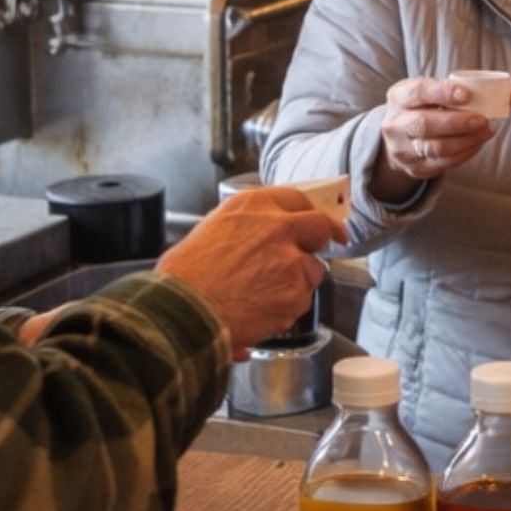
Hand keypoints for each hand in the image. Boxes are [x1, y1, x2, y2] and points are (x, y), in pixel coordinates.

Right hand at [157, 188, 334, 356]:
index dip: (308, 212)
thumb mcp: (207, 232)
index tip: (318, 220)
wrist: (182, 312)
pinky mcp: (295, 291)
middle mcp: (277, 226)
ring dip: (299, 280)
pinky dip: (289, 307)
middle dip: (326, 236)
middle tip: (327, 245)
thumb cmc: (183, 278)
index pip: (296, 198)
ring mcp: (290, 259)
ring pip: (313, 268)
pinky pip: (303, 299)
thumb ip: (239, 230)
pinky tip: (262, 311)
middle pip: (320, 225)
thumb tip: (248, 241)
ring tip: (266, 294)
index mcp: (252, 206)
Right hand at [374, 75, 510, 194]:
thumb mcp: (439, 92)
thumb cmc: (429, 107)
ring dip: (465, 141)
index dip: (443, 92)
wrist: (401, 136)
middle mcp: (396, 122)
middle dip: (457, 123)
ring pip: (435, 148)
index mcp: (400, 96)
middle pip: (424, 124)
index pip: (419, 91)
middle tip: (483, 120)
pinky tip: (477, 144)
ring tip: (487, 131)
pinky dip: (464, 154)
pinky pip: (441, 164)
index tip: (467, 95)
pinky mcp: (414, 167)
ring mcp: (402, 148)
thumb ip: (475, 90)